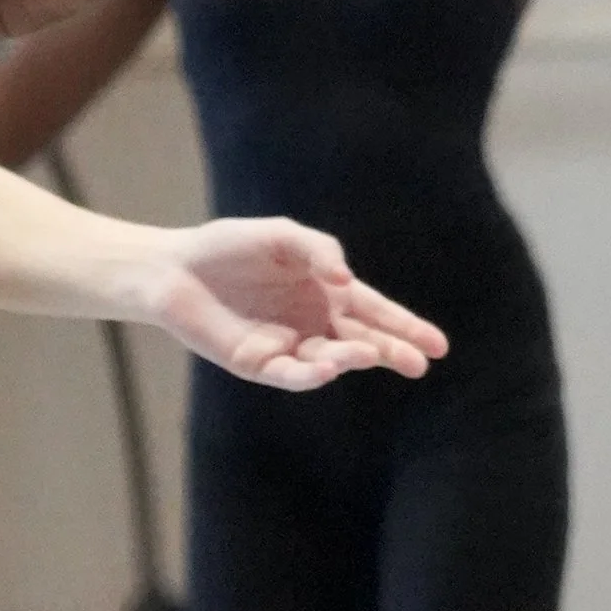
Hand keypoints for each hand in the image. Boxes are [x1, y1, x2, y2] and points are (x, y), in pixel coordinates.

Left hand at [151, 221, 447, 392]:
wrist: (173, 268)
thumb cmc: (228, 246)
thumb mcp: (282, 236)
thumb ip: (319, 251)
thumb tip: (347, 282)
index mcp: (326, 292)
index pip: (375, 312)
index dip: (407, 328)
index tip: (438, 346)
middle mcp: (313, 323)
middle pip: (363, 341)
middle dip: (391, 352)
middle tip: (418, 364)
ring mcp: (288, 346)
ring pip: (332, 358)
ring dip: (352, 357)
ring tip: (368, 353)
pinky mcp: (259, 364)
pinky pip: (292, 373)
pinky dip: (311, 374)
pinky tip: (327, 367)